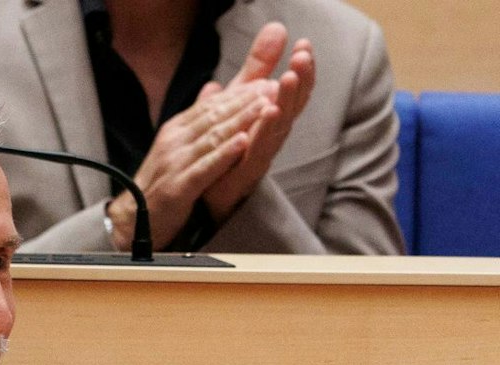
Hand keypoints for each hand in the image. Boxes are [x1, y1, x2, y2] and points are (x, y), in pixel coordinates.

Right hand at [108, 81, 276, 249]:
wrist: (131, 219)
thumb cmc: (159, 183)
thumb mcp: (177, 144)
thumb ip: (197, 116)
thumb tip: (214, 87)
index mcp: (176, 130)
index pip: (211, 106)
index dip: (239, 93)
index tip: (265, 81)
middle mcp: (174, 142)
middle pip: (214, 116)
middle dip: (245, 101)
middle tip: (273, 86)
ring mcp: (174, 163)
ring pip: (212, 137)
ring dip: (240, 120)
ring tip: (265, 106)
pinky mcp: (177, 187)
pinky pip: (204, 168)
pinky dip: (224, 155)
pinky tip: (243, 142)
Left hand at [201, 25, 316, 220]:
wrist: (200, 195)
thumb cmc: (226, 147)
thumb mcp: (239, 101)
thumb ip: (255, 70)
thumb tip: (276, 29)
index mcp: (271, 119)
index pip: (292, 91)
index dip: (301, 69)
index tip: (304, 45)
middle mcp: (271, 136)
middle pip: (292, 105)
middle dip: (299, 80)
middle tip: (302, 56)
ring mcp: (260, 155)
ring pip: (278, 126)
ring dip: (285, 101)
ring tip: (288, 78)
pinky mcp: (244, 173)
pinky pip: (257, 151)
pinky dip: (264, 131)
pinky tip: (269, 112)